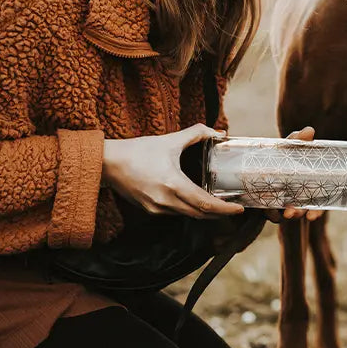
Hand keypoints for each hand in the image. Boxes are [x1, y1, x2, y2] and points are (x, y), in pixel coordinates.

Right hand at [101, 124, 244, 218]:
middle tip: (234, 208)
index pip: (206, 204)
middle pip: (200, 214)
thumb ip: (196, 133)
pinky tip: (197, 203)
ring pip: (188, 215)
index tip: (240, 209)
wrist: (106, 163)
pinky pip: (176, 213)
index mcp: (173, 184)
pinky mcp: (149, 210)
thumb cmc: (137, 151)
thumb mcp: (170, 140)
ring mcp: (156, 208)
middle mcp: (165, 201)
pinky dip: (190, 210)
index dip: (225, 209)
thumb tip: (218, 132)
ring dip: (205, 213)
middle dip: (220, 213)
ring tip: (220, 206)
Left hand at [264, 127, 325, 223]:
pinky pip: (271, 214)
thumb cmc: (281, 155)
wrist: (256, 162)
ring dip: (284, 214)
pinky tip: (270, 214)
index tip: (312, 216)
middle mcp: (297, 198)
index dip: (317, 211)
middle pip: (301, 210)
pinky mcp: (267, 205)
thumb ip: (297, 141)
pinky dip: (271, 215)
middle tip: (292, 213)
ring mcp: (282, 201)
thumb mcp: (288, 147)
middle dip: (298, 214)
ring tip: (283, 213)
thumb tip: (309, 131)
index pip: (317, 202)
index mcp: (307, 187)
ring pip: (287, 212)